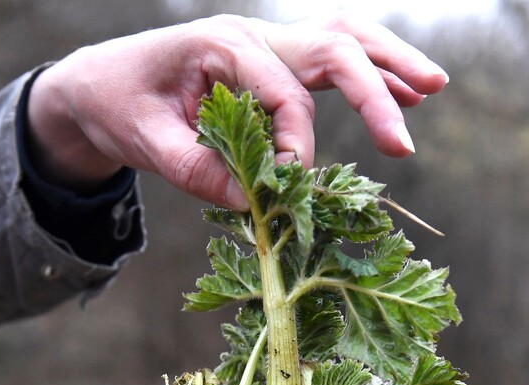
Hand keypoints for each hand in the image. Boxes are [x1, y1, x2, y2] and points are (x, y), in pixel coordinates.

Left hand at [25, 15, 448, 208]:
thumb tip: (254, 204)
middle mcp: (252, 36)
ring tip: (432, 88)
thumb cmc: (117, 105)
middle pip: (331, 46)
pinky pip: (330, 61)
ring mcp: (266, 45)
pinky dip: (369, 74)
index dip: (296, 143)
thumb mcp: (145, 143)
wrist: (97, 83)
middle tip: (404, 137)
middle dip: (374, 88)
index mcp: (220, 44)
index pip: (282, 92)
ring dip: (387, 63)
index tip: (297, 186)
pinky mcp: (273, 63)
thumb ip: (197, 171)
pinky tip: (405, 94)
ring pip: (341, 40)